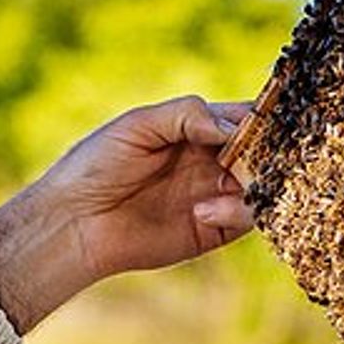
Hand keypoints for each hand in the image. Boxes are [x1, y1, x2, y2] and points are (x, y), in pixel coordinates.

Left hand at [0, 96, 253, 332]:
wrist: (74, 222)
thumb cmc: (97, 165)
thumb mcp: (137, 125)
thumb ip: (186, 115)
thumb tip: (233, 126)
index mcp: (197, 128)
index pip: (246, 116)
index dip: (263, 116)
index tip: (269, 119)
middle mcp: (213, 159)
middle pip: (264, 150)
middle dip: (268, 150)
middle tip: (256, 154)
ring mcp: (217, 193)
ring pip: (264, 184)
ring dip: (257, 180)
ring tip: (230, 182)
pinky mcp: (215, 228)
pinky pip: (248, 217)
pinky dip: (238, 210)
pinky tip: (203, 210)